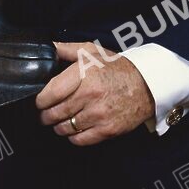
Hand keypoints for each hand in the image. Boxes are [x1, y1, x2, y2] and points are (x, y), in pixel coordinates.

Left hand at [36, 40, 154, 145]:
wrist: (147, 85)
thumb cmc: (117, 68)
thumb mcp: (93, 51)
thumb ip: (67, 49)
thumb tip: (47, 48)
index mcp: (84, 74)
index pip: (50, 94)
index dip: (41, 100)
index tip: (42, 100)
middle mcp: (90, 95)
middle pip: (54, 114)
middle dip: (46, 115)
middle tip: (48, 112)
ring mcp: (99, 115)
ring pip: (64, 128)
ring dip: (59, 126)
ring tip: (62, 120)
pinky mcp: (107, 130)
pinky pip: (78, 140)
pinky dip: (73, 136)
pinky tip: (76, 127)